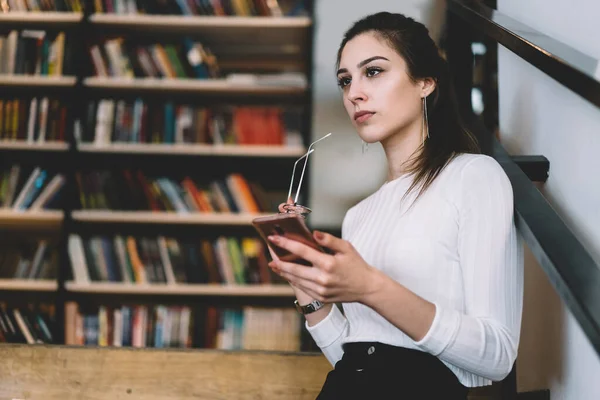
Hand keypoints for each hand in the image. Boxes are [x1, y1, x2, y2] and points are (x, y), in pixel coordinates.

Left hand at [266, 230, 380, 303]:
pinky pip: (302, 288)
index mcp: (328, 264)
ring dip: (284, 272)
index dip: (286, 244)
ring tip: (275, 265)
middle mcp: (323, 278)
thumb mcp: (346, 247)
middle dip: (280, 262)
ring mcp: (321, 290)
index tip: (274, 238)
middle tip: (270, 256)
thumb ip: (329, 239)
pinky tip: (288, 274)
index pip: (302, 251)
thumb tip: (313, 233)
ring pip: (296, 280)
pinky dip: (293, 280)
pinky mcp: (320, 297)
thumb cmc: (357, 265)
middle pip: (294, 269)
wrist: (366, 288)